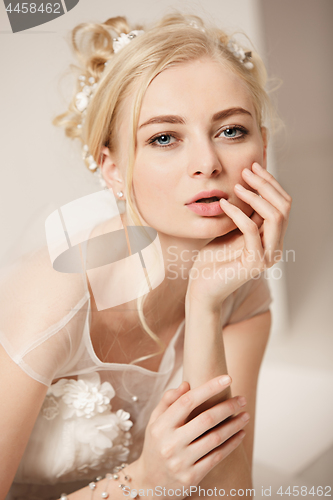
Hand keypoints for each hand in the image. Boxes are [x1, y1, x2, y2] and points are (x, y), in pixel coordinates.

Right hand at [128, 375, 248, 491]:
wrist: (149, 484)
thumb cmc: (155, 445)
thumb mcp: (154, 421)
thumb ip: (168, 401)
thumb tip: (186, 384)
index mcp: (161, 425)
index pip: (187, 401)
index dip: (209, 388)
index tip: (226, 378)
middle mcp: (170, 443)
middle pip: (206, 419)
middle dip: (228, 406)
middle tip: (242, 399)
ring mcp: (181, 461)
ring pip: (215, 438)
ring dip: (234, 425)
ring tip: (245, 415)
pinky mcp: (192, 477)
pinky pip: (217, 457)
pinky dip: (232, 444)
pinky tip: (240, 434)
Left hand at [187, 162, 291, 310]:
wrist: (201, 287)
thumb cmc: (212, 260)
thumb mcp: (231, 230)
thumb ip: (245, 214)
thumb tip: (249, 185)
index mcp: (272, 239)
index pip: (283, 205)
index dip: (270, 184)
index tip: (253, 167)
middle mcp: (275, 248)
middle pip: (284, 207)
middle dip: (266, 185)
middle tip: (247, 171)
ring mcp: (267, 256)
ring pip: (275, 216)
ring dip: (256, 196)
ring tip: (237, 186)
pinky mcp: (254, 262)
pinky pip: (251, 229)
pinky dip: (237, 212)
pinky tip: (223, 203)